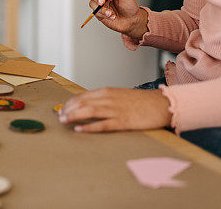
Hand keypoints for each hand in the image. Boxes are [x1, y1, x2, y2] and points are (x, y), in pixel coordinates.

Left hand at [58, 88, 172, 132]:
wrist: (161, 104)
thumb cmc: (141, 101)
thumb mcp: (119, 95)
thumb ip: (105, 99)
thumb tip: (89, 105)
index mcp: (107, 92)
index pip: (82, 96)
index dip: (70, 102)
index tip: (62, 109)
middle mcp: (109, 98)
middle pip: (82, 102)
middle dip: (68, 109)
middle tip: (60, 116)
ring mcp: (115, 110)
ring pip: (89, 111)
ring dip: (74, 115)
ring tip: (64, 121)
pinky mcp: (123, 121)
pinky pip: (102, 124)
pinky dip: (89, 126)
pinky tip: (79, 129)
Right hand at [87, 0, 146, 39]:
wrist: (131, 21)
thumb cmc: (130, 6)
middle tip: (103, 2)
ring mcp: (100, 4)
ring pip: (92, 2)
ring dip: (102, 8)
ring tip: (111, 13)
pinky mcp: (98, 13)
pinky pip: (94, 12)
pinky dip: (103, 14)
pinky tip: (111, 16)